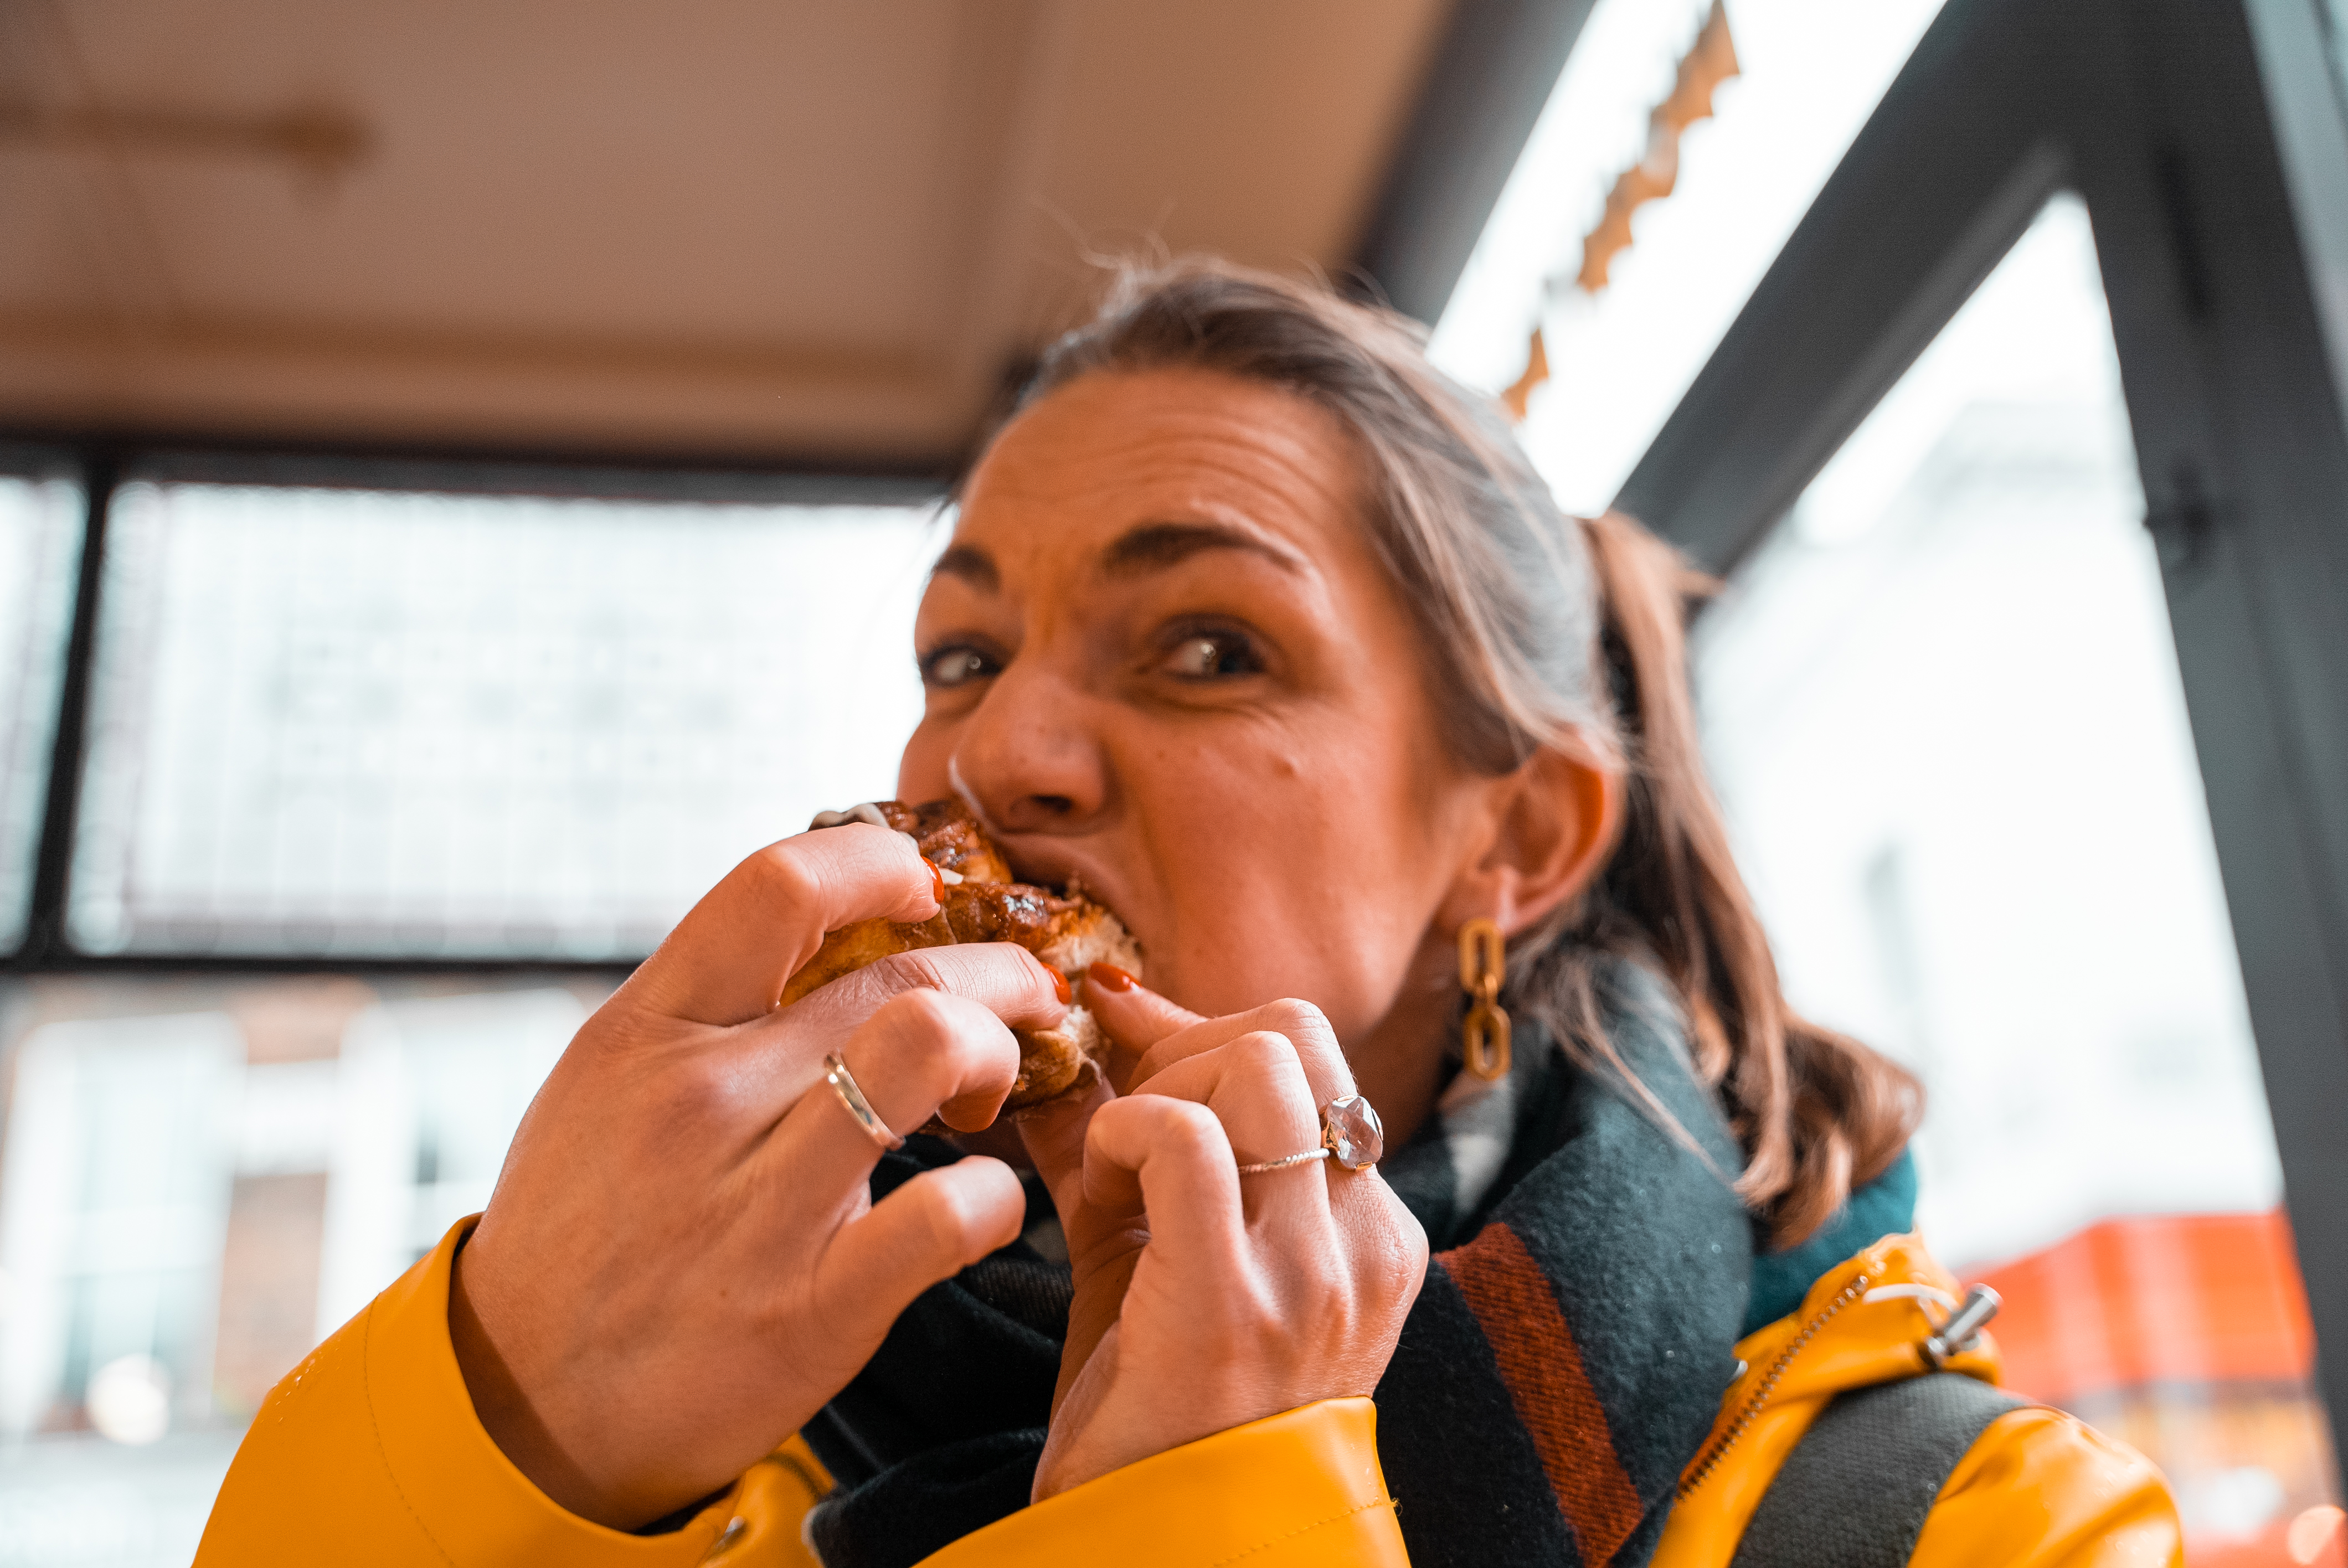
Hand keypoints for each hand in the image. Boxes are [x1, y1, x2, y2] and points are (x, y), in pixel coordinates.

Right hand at [448, 823, 1066, 1528]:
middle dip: (997, 972)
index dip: (879, 862)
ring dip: (998, 1053)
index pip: (780, 886)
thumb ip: (711, 1004)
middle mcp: (703, 1100)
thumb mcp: (610, 1082)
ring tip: (991, 1089)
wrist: (524, 1402)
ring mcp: (757, 1205)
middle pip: (898, 971)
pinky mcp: (811, 1309)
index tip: (924, 883)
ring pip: (927, 1052)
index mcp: (649, 1030)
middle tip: (1022, 999)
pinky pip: (946, 1216)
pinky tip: (985, 1205)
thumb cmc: (586, 1228)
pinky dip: (996, 1199)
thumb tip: (831, 927)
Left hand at [1019, 979, 1427, 1499]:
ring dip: (1161, 1086)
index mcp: (1372, 1236)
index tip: (1132, 1042)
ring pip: (1258, 1066)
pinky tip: (1099, 1190)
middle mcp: (1362, 1248)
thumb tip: (1088, 1024)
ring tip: (1117, 1164)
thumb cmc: (1156, 1409)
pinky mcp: (1237, 1305)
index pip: (1314, 1060)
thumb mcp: (1166, 1256)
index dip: (1207, 1031)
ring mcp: (1312, 1275)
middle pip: (1293, 1037)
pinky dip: (1126, 1135)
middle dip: (1187, 1045)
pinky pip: (1189, 1140)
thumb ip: (1137, 1140)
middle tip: (1127, 1121)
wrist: (1163, 1543)